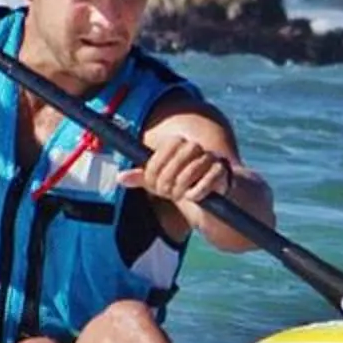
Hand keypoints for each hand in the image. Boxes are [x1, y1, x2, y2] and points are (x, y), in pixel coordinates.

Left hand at [119, 134, 234, 207]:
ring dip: (181, 187)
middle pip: (177, 160)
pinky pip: (210, 178)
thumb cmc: (181, 185)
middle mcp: (194, 147)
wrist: (210, 198)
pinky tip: (192, 197)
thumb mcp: (159, 182)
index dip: (154, 169)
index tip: (153, 185)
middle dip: (167, 180)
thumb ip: (142, 178)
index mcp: (177, 144)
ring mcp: (210, 158)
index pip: (163, 151)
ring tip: (179, 196)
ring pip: (192, 170)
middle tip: (166, 193)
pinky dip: (198, 191)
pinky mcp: (223, 171)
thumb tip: (120, 177)